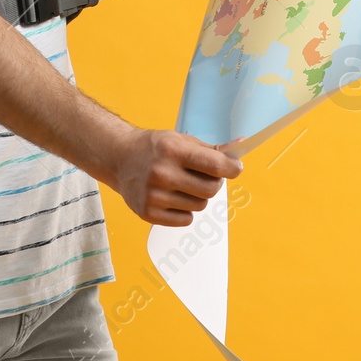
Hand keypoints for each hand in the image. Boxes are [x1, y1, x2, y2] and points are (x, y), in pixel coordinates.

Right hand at [109, 128, 244, 225]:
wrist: (119, 158)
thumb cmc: (156, 148)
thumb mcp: (182, 140)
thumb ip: (212, 149)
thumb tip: (241, 146)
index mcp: (172, 150)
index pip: (215, 165)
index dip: (232, 168)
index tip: (235, 168)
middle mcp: (162, 173)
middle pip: (211, 190)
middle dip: (214, 183)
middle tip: (204, 176)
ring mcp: (153, 195)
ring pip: (200, 205)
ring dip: (198, 196)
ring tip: (183, 185)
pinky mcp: (147, 213)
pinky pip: (185, 219)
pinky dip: (185, 210)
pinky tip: (173, 197)